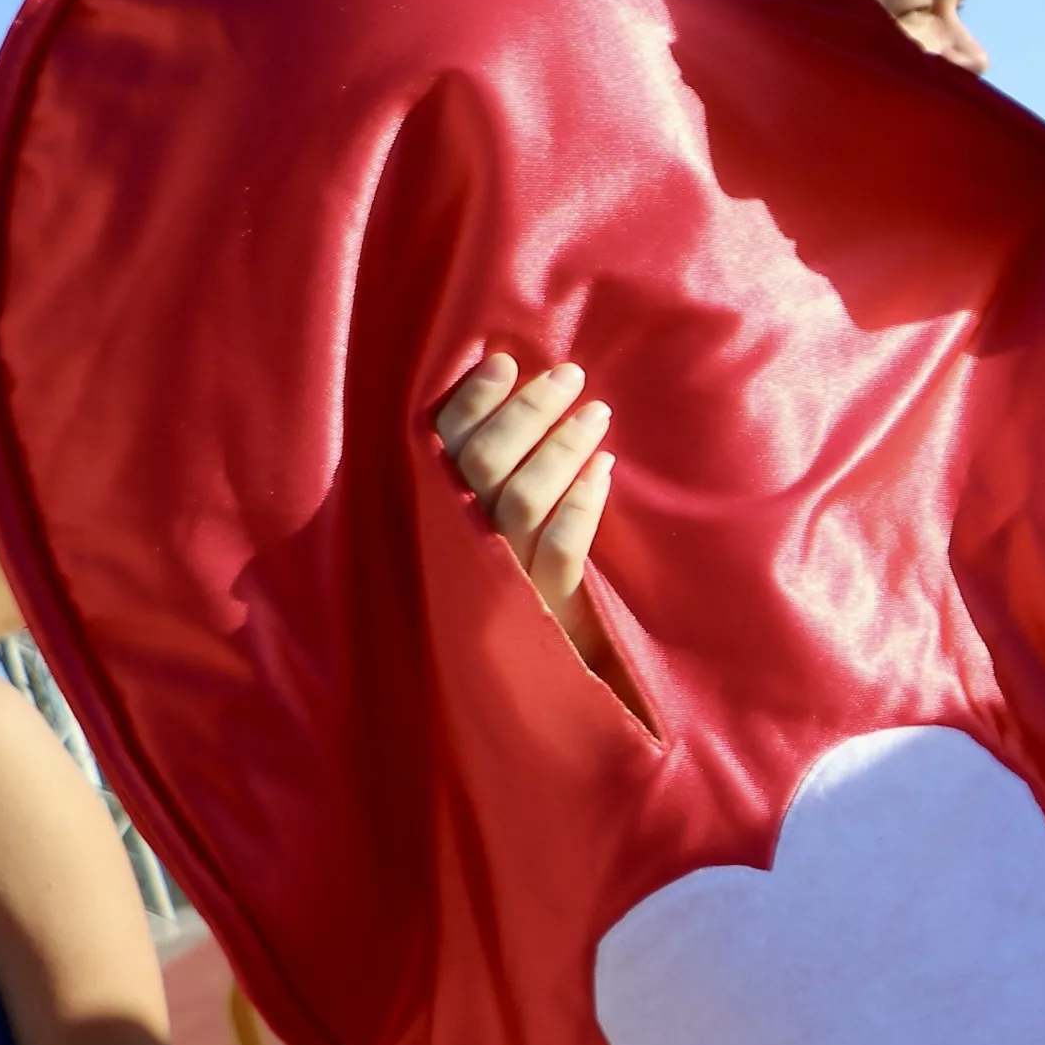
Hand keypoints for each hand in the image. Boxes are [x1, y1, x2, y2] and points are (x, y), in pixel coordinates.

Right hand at [431, 351, 614, 657]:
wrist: (546, 684)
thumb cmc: (522, 589)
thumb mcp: (495, 534)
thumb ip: (496, 478)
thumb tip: (528, 397)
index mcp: (440, 523)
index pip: (440, 452)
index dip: (468, 403)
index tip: (501, 360)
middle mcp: (461, 549)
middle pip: (482, 467)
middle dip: (525, 413)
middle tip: (568, 375)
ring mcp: (503, 580)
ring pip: (522, 500)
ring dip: (561, 448)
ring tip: (597, 413)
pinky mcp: (546, 608)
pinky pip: (561, 548)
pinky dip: (583, 503)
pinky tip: (605, 470)